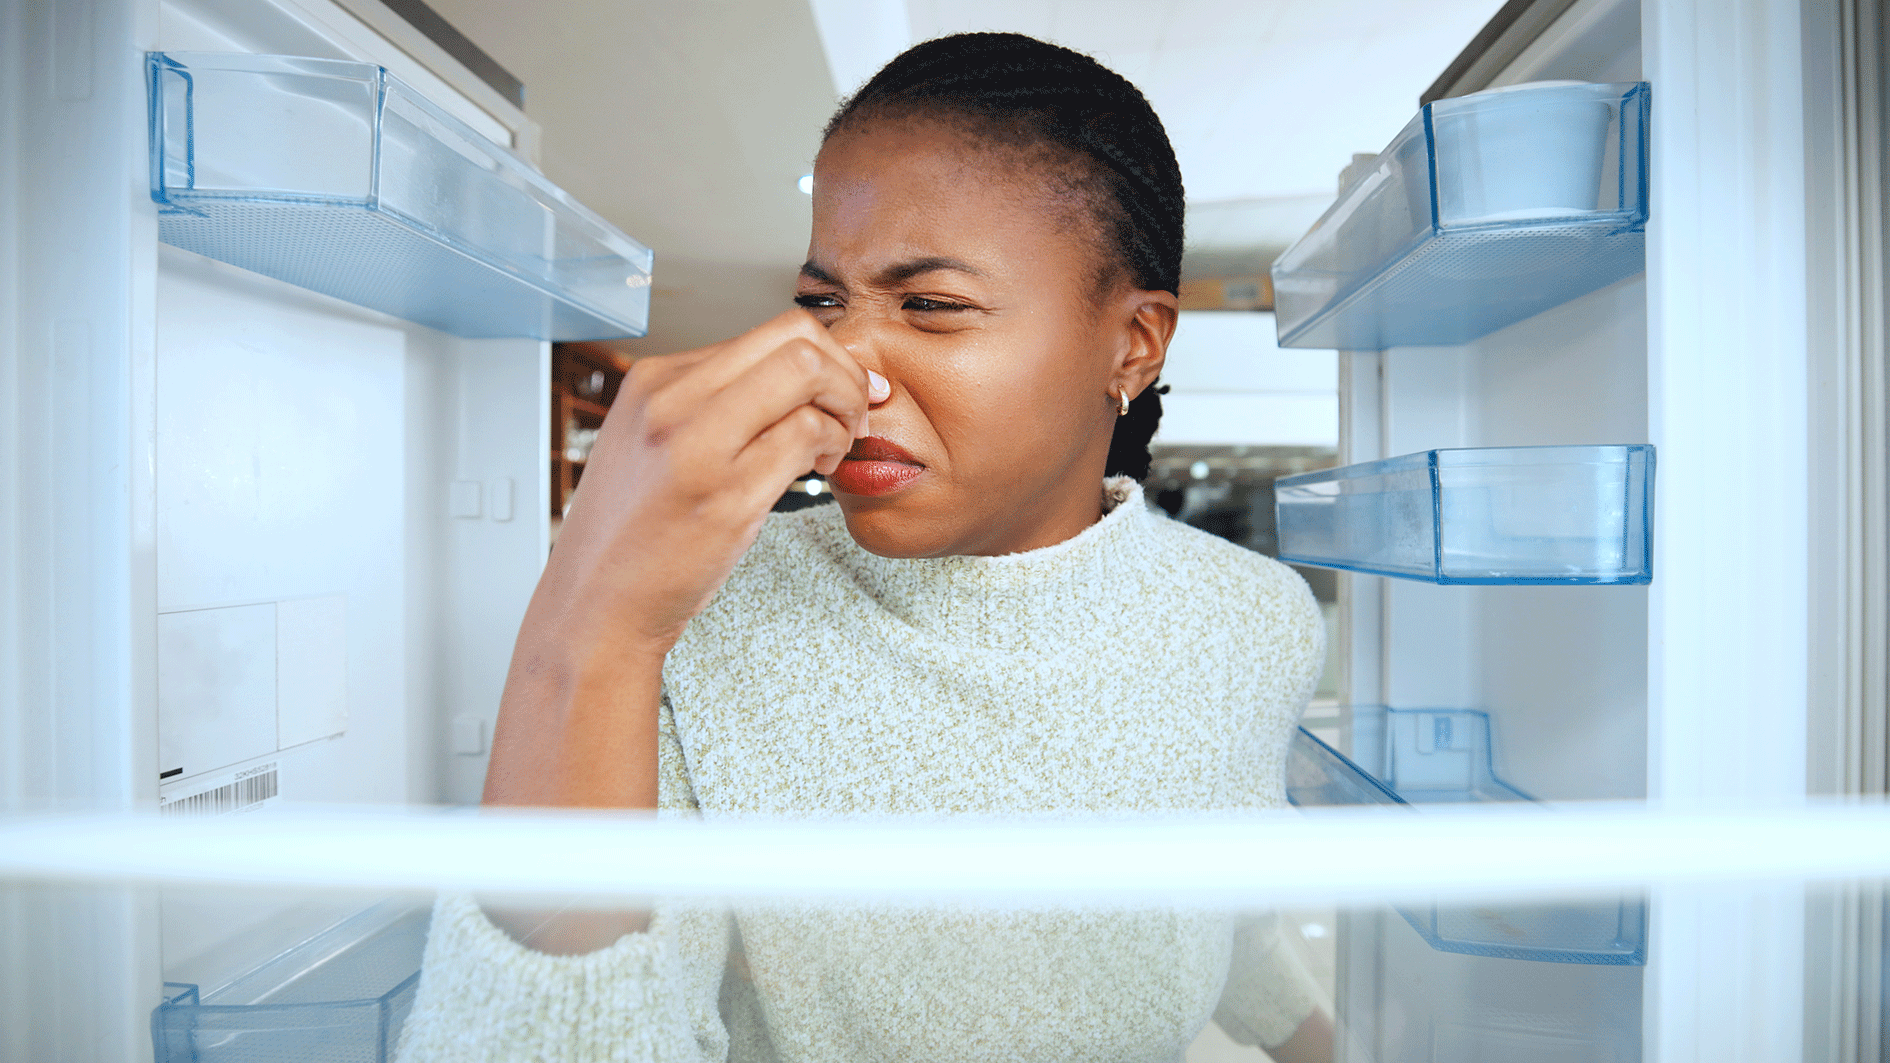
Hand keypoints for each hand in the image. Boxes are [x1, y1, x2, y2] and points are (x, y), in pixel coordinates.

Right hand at [544, 309, 886, 657]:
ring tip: (830, 448)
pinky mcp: (725, 493)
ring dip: (844, 409)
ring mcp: (696, 443)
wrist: (594, 606)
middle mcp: (671, 399)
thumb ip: (712, 403)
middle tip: (850, 414)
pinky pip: (807, 434)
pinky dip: (831, 446)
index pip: (768, 331)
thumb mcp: (652, 444)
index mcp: (654, 380)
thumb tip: (793, 378)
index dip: (824, 357)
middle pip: (796, 336)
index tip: (840, 390)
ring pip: (808, 373)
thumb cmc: (632, 536)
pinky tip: (817, 471)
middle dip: (845, 372)